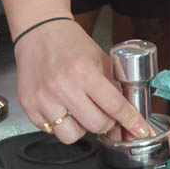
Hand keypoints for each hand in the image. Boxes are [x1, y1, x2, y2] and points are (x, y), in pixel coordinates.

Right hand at [14, 18, 151, 142]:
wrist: (39, 33)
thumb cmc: (70, 43)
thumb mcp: (100, 58)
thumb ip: (113, 84)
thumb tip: (126, 112)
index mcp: (84, 71)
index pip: (114, 105)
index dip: (130, 120)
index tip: (140, 129)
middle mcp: (63, 87)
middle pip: (96, 125)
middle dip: (107, 124)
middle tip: (106, 114)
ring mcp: (44, 99)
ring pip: (72, 135)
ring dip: (82, 127)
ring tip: (81, 112)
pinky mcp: (29, 107)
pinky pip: (50, 130)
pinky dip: (61, 124)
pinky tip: (63, 108)